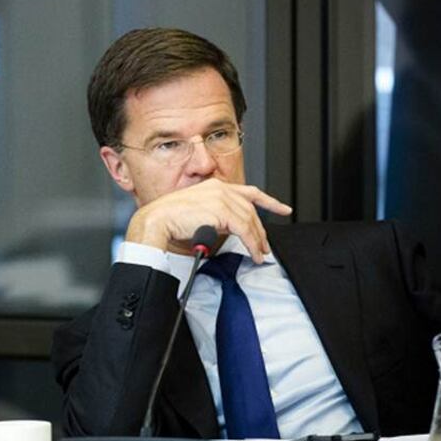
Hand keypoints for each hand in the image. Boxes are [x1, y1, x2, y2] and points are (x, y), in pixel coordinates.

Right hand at [125, 178, 291, 262]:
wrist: (157, 220)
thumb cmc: (168, 220)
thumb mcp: (197, 212)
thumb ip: (216, 215)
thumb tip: (231, 229)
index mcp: (214, 186)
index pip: (249, 192)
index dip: (269, 201)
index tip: (283, 208)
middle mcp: (219, 189)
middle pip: (251, 210)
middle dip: (262, 230)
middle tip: (265, 246)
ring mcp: (221, 198)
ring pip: (250, 221)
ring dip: (257, 241)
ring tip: (260, 254)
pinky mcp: (221, 211)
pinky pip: (244, 230)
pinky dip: (252, 244)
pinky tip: (254, 253)